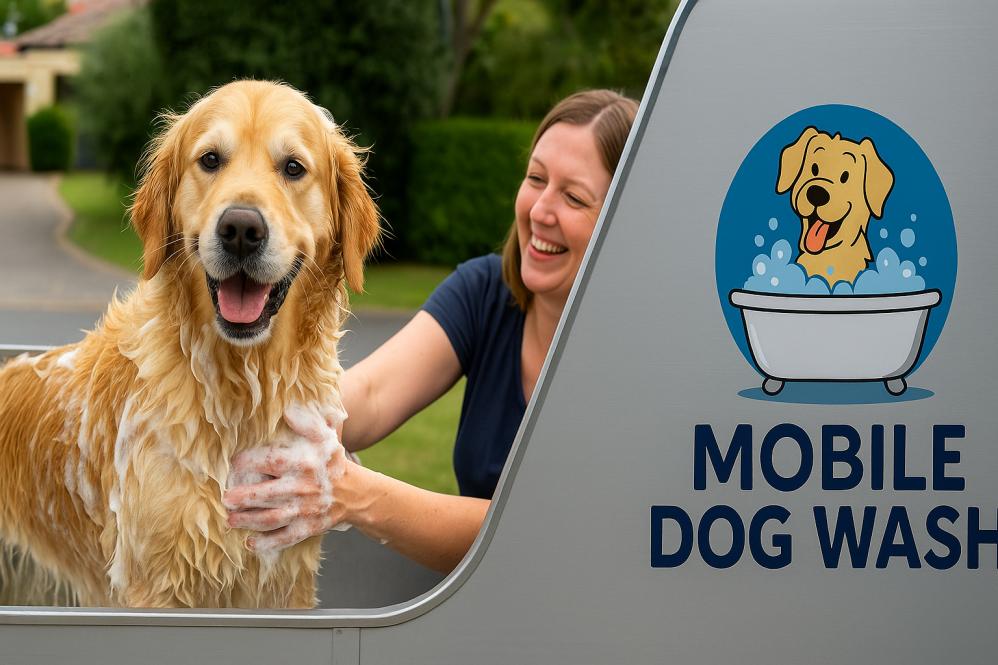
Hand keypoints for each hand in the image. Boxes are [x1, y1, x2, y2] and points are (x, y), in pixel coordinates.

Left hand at [223, 403, 351, 552]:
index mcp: (305, 463)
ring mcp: (305, 511)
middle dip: (244, 498)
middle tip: (225, 499)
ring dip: (248, 521)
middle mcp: (303, 488)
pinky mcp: (308, 528)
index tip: (233, 463)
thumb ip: (307, 423)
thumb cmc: (332, 463)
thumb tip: (287, 410)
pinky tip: (250, 543)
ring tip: (230, 520)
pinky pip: (285, 538)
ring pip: (272, 518)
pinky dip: (267, 543)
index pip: (272, 461)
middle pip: (267, 494)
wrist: (355, 493)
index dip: (249, 461)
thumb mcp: (325, 438)